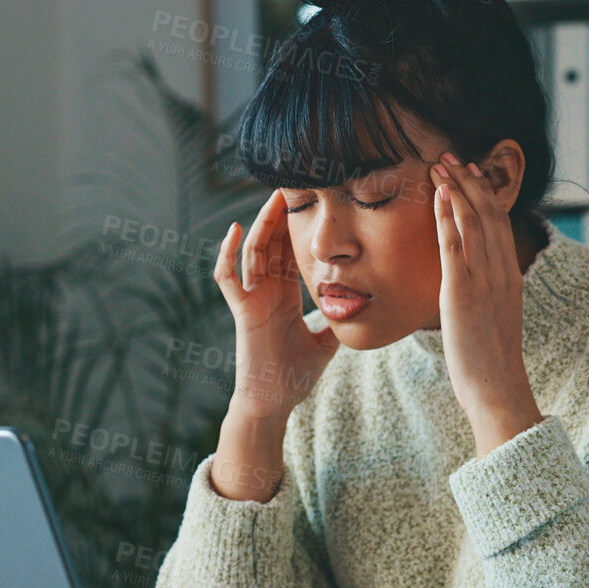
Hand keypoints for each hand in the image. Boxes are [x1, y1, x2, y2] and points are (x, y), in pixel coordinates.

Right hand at [214, 189, 340, 422]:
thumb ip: (335, 324)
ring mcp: (252, 299)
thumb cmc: (293, 377)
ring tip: (273, 197)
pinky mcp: (241, 311)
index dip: (298, 229)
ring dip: (262, 224)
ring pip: (253, 252)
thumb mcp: (324, 344)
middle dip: (281, 216)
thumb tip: (360, 312)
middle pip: (272, 244)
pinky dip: (228, 254)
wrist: (275, 402)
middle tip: (295, 186)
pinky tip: (236, 229)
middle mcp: (266, 293)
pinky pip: (228, 277)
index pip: (291, 253)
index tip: (312, 205)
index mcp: (284, 297)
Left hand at [430, 152, 542, 456]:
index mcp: (510, 277)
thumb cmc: (489, 362)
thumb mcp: (492, 319)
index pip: (499, 224)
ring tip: (440, 163)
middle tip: (451, 156)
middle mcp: (501, 272)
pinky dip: (447, 216)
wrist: (497, 389)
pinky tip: (438, 194)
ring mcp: (484, 280)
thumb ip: (484, 294)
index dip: (484, 195)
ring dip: (455, 188)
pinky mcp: (463, 292)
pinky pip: (454, 245)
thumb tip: (470, 286)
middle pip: (487, 214)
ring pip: (473, 221)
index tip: (470, 172)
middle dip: (469, 181)